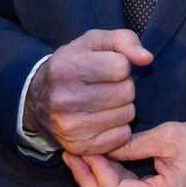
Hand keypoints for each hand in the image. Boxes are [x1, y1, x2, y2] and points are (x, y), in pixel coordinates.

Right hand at [23, 29, 153, 155]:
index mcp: (66, 68)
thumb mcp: (94, 42)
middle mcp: (64, 99)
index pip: (121, 67)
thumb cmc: (73, 65)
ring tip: (104, 102)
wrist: (39, 100)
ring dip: (122, 107)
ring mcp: (71, 126)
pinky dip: (119, 128)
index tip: (106, 68)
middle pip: (126, 92)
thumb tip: (146, 58)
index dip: (120, 66)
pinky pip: (122, 136)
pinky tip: (102, 119)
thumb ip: (124, 40)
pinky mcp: (79, 146)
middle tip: (105, 87)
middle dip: (123, 87)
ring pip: (127, 115)